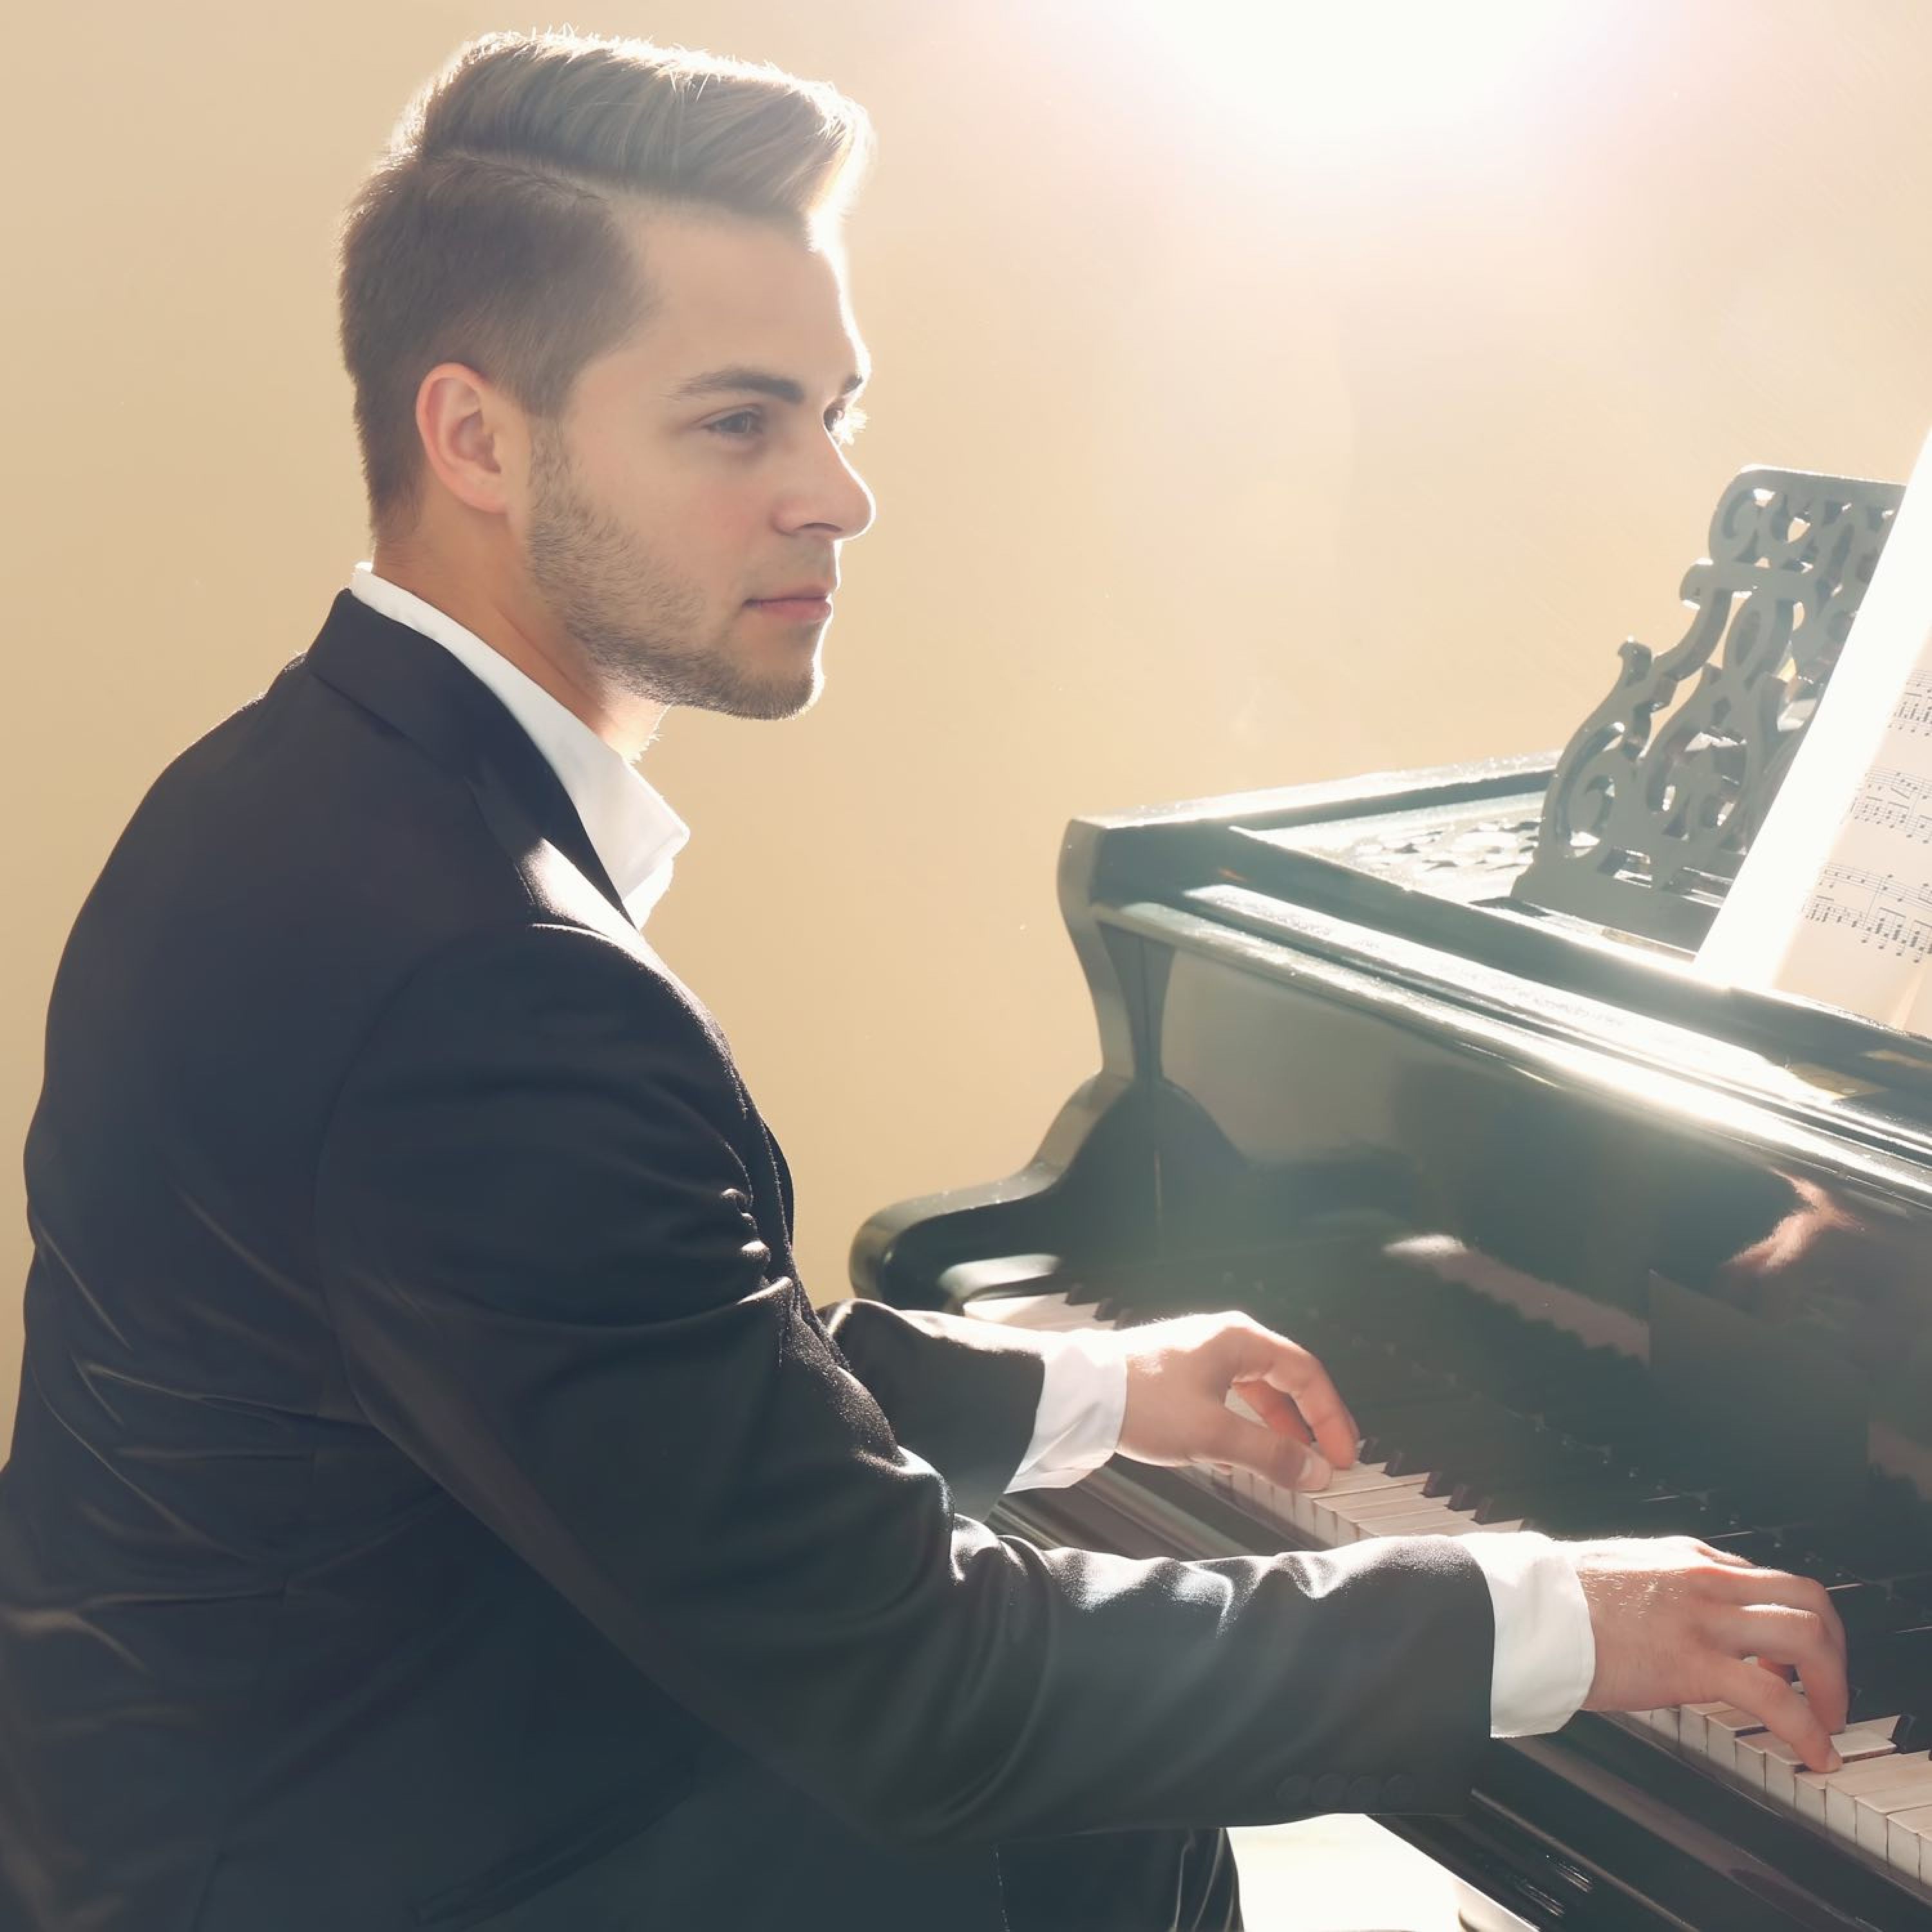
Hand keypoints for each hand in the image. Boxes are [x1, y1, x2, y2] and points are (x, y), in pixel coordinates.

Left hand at [1115, 1311, 1356, 1491]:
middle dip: (1307, 1424)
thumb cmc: (1142, 1402)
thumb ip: (1271, 1455)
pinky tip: (1236, 1460)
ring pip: (1253, 1393)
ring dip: (1274, 1429)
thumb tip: (1316, 1472)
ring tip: (1288, 1464)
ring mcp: (1199, 1357)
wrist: (1077, 1395)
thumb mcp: (1214, 1436)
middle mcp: (1223, 1341)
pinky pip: (1225, 1401)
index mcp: (1240, 1341)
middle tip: (1325, 1460)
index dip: (1331, 1418)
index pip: (1306, 1374)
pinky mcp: (1178, 1377)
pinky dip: (1240, 1428)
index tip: (1343, 1456)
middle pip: (1283, 1380)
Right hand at [1575, 1537, 1847, 1770]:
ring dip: (1834, 1685)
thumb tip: (1670, 1616)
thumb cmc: (1556, 1598)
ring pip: (1807, 1636)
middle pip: (1808, 1599)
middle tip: (1827, 1687)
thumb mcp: (1620, 1572)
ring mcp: (1703, 1619)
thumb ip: (1660, 1588)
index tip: (1789, 1661)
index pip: (1767, 1583)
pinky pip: (1777, 1699)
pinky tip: (1813, 1752)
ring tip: (1827, 1720)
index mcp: (1686, 1559)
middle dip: (1833, 1648)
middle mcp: (1705, 1580)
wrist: (1524, 1609)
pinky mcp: (1693, 1663)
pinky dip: (1810, 1731)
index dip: (1791, 1624)